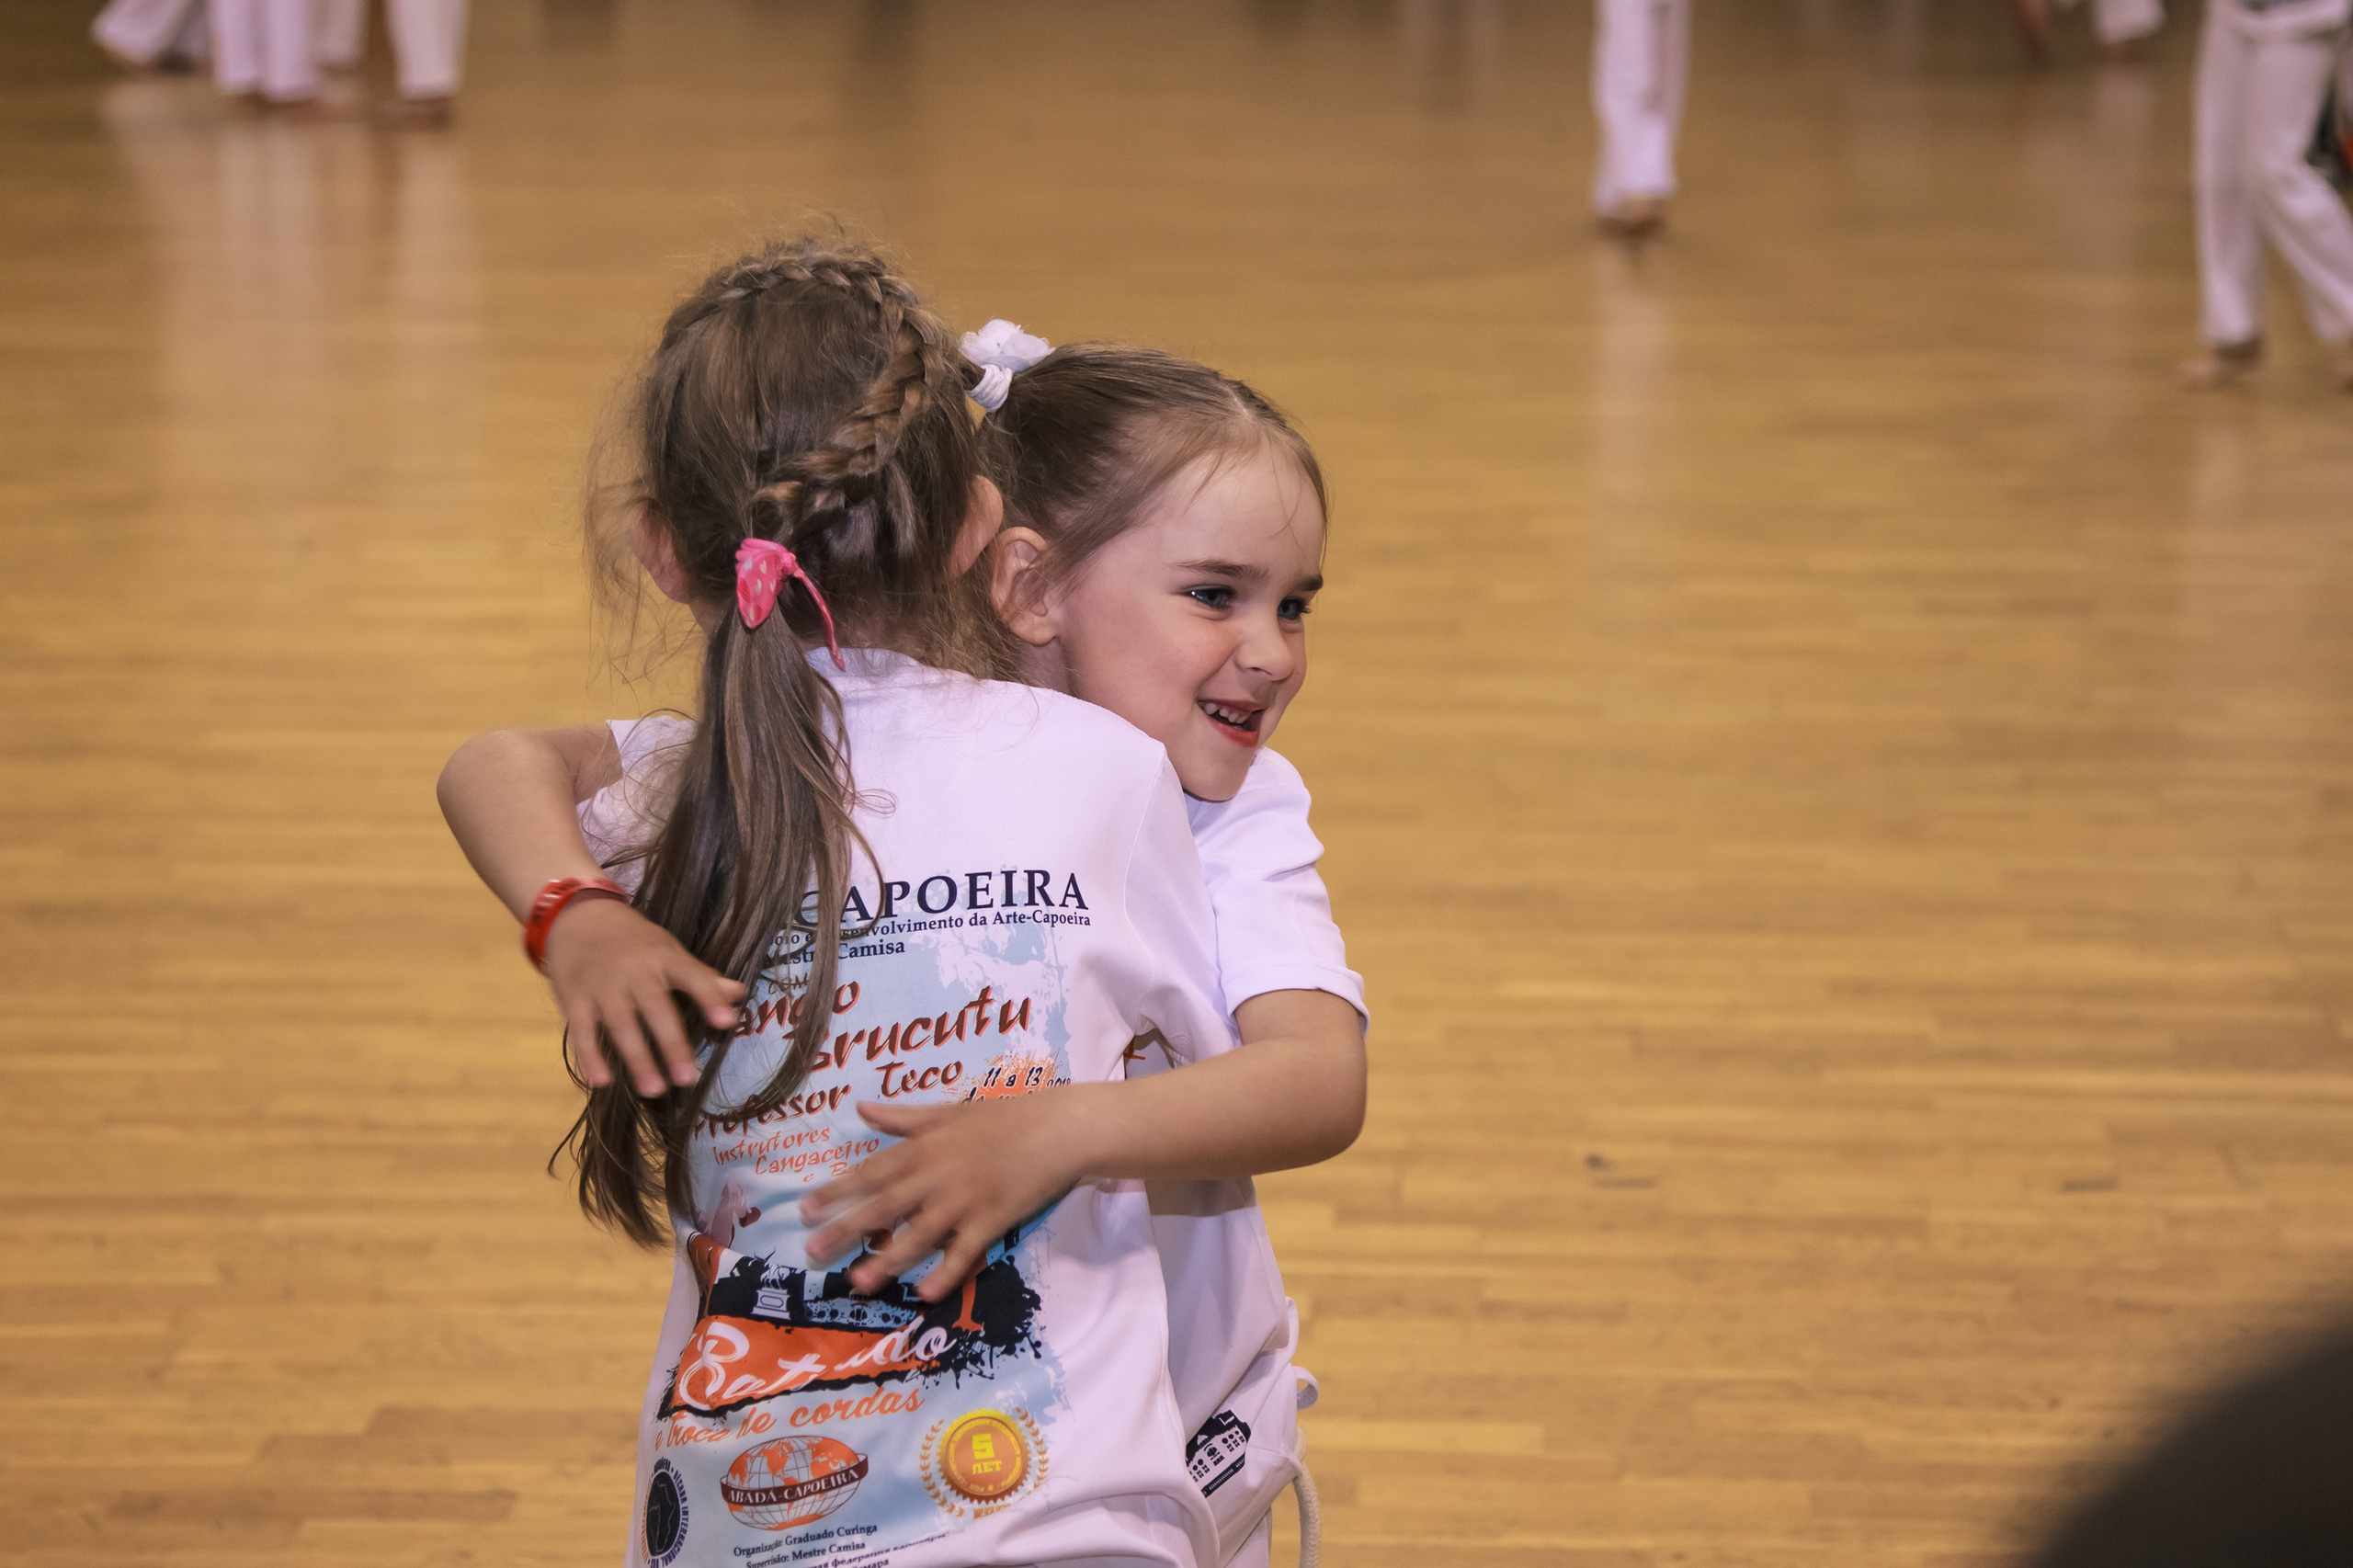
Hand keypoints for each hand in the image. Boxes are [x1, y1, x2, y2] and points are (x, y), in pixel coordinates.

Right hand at [542, 896, 745, 1096]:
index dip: (709, 997)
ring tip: (653, 1090)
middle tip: (689, 1079)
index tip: (726, 1022)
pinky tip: (602, 1082)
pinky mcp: (574, 998)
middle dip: (672, 1043)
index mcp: (664, 958)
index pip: (692, 976)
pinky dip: (590, 1056)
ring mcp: (602, 985)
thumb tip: (738, 993)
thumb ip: (701, 976)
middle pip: (656, 1007)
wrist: (579, 918)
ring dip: (637, 1057)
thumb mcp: (669, 950)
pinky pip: (582, 1030)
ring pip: (621, 1023)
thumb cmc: (634, 941)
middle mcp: (635, 971)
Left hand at [799, 1093, 1098, 1300]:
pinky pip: (964, 1251)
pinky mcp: (993, 1220)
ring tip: (858, 1282)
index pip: (872, 1171)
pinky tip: (923, 1293)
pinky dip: (945, 1273)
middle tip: (813, 1252)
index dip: (838, 1191)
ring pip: (918, 1234)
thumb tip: (861, 1108)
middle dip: (846, 1229)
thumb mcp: (949, 1111)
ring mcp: (965, 1199)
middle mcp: (938, 1174)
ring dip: (887, 1259)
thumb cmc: (1005, 1117)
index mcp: (925, 1147)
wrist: (1059, 1128)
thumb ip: (903, 1117)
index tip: (806, 1209)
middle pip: (884, 1205)